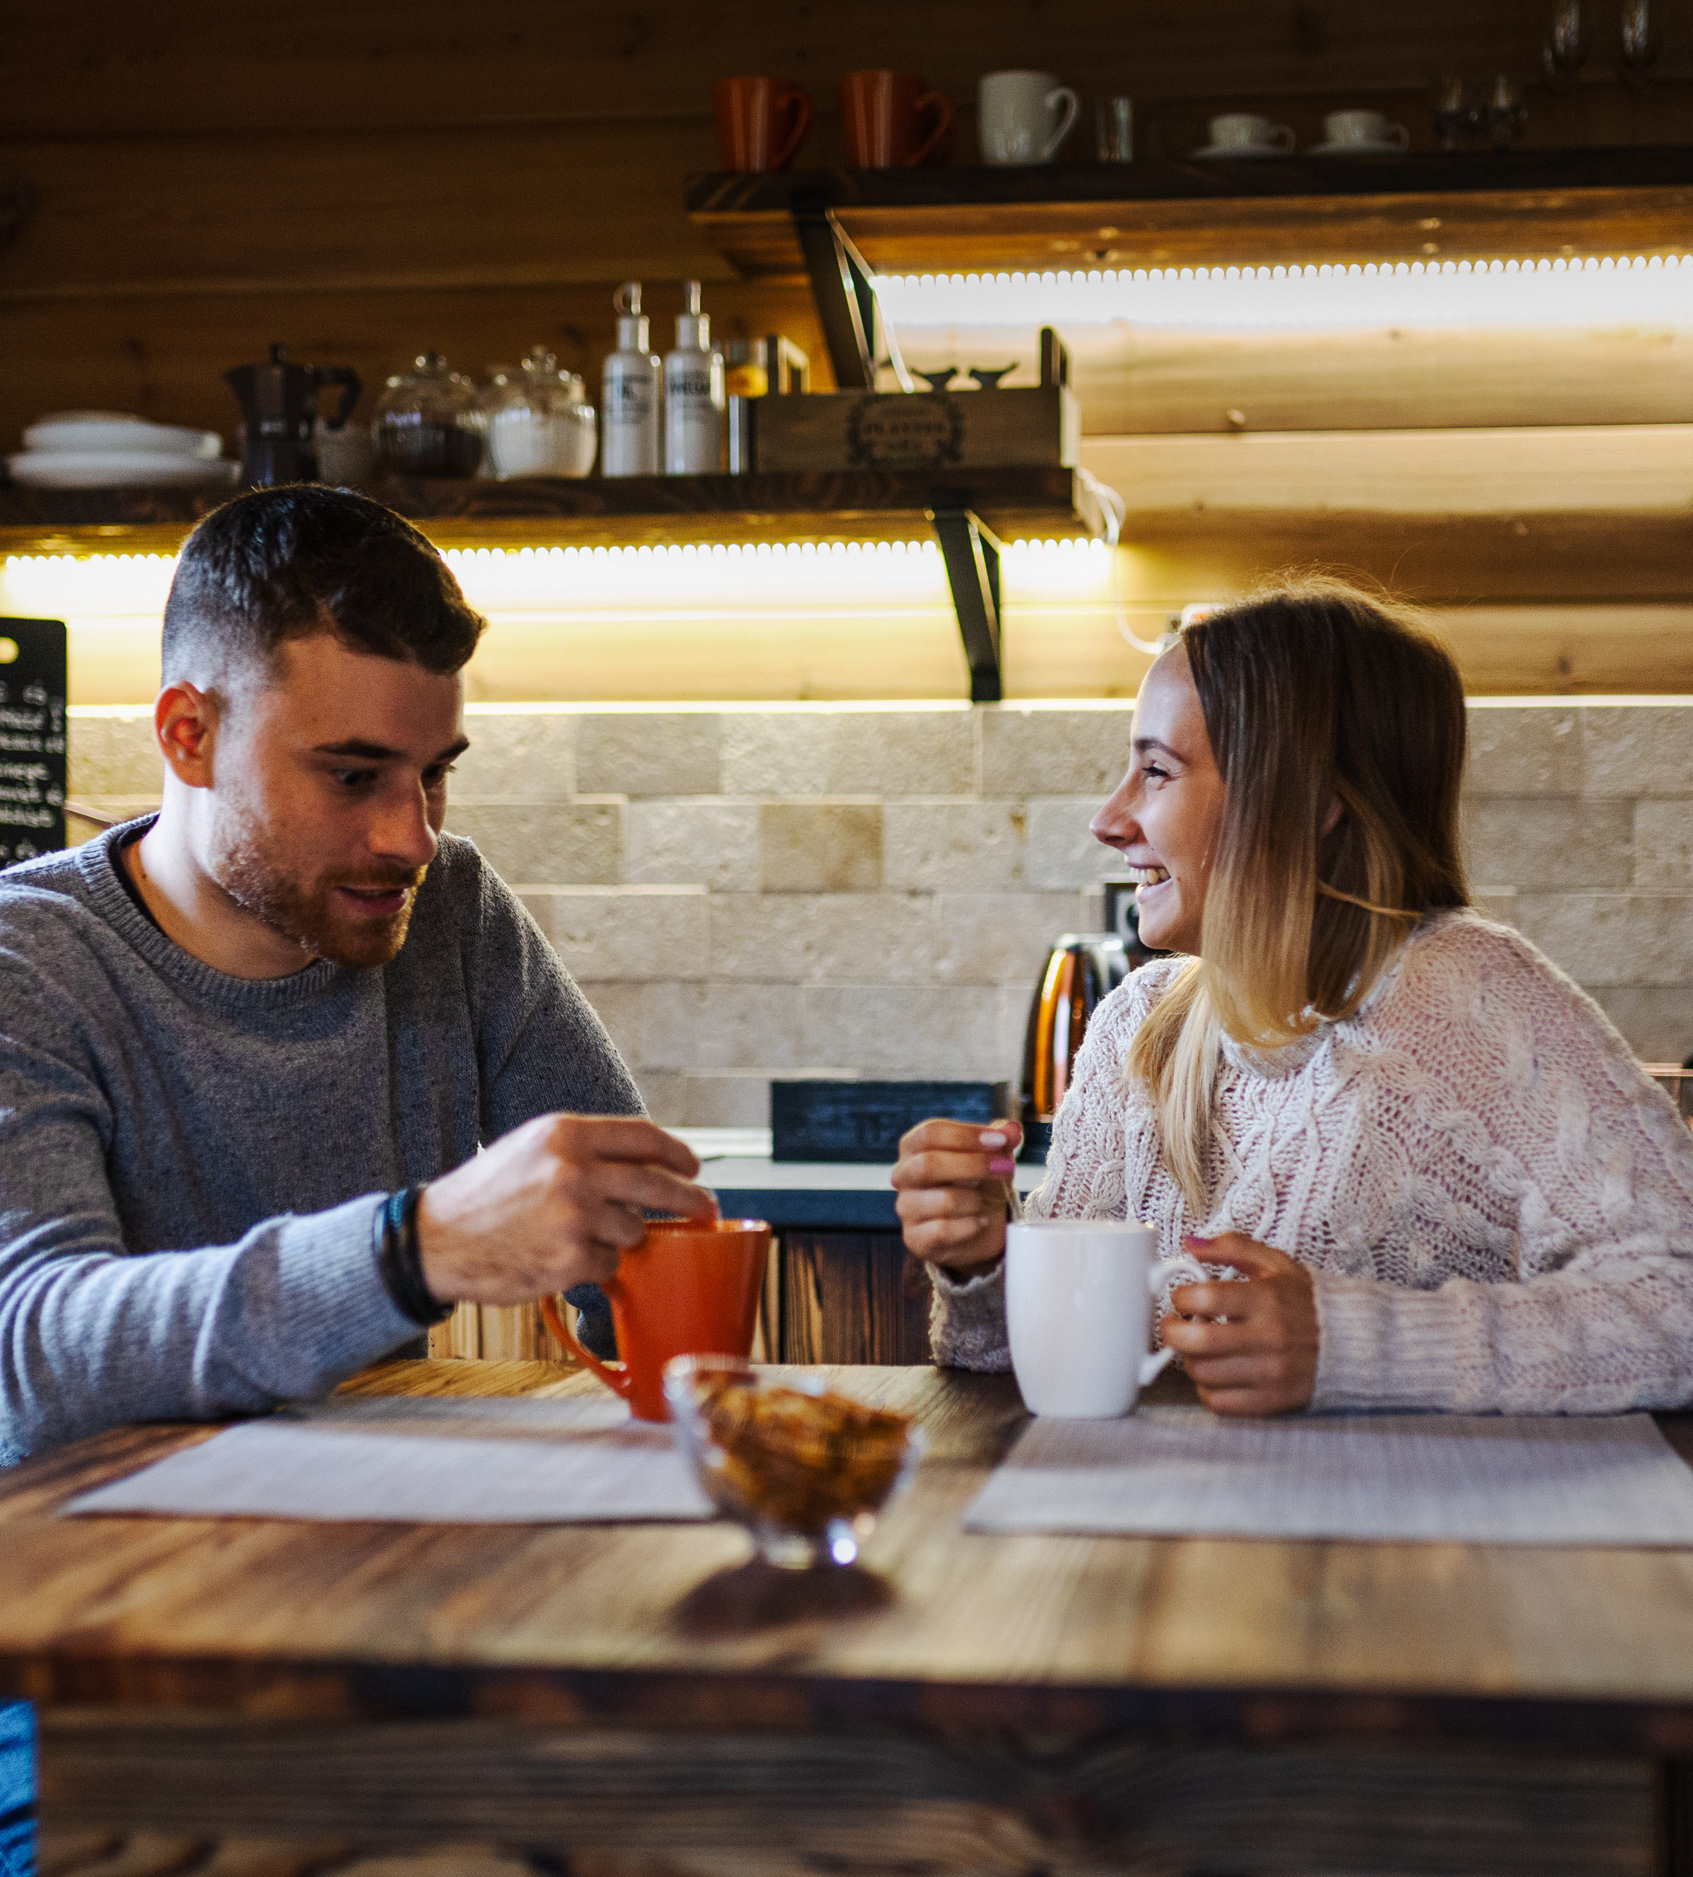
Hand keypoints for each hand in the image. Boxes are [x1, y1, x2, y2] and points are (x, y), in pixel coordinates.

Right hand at [415, 1114, 718, 1305]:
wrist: (436, 1239)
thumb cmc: (487, 1192)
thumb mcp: (533, 1148)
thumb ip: (586, 1149)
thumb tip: (648, 1162)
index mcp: (567, 1133)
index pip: (644, 1137)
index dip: (677, 1154)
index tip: (694, 1167)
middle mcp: (575, 1170)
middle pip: (658, 1185)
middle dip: (690, 1199)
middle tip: (706, 1207)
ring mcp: (575, 1216)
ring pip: (634, 1230)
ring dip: (621, 1238)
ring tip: (580, 1235)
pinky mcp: (570, 1259)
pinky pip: (610, 1264)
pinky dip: (596, 1265)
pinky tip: (561, 1257)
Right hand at [892, 1117, 1021, 1275]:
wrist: (976, 1230)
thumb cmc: (977, 1185)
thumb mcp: (991, 1157)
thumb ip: (1000, 1139)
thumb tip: (1012, 1128)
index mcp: (914, 1147)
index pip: (930, 1133)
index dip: (966, 1135)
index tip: (1000, 1141)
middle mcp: (904, 1176)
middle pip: (928, 1164)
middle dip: (974, 1165)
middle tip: (1005, 1169)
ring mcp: (907, 1209)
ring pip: (942, 1200)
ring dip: (976, 1200)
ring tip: (987, 1202)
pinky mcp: (915, 1239)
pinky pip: (943, 1231)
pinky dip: (970, 1225)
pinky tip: (980, 1222)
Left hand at [1158, 1233, 1318, 1415]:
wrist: (1352, 1341)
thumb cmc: (1304, 1300)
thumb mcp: (1274, 1263)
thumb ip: (1231, 1247)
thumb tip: (1190, 1243)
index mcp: (1267, 1299)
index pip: (1205, 1298)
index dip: (1181, 1297)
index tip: (1182, 1297)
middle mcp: (1269, 1337)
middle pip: (1198, 1342)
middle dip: (1172, 1333)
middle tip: (1175, 1325)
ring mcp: (1271, 1373)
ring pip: (1204, 1374)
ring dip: (1190, 1360)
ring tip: (1198, 1348)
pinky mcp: (1273, 1400)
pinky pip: (1220, 1403)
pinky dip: (1207, 1389)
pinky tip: (1215, 1373)